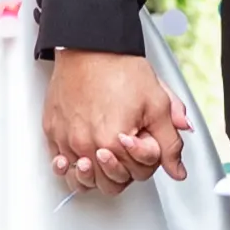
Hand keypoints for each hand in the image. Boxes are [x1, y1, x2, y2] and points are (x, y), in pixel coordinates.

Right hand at [46, 47, 186, 193]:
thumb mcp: (158, 105)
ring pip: (82, 181)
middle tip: (127, 149)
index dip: (147, 159)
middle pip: (110, 184)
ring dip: (97, 176)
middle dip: (125, 171)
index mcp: (114, 143)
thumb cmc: (119, 68)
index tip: (143, 139)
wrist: (90, 45)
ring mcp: (66, 140)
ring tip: (104, 160)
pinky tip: (78, 161)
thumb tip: (177, 170)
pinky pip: (59, 165)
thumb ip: (170, 143)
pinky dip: (69, 168)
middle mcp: (86, 146)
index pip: (137, 174)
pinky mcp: (52, 132)